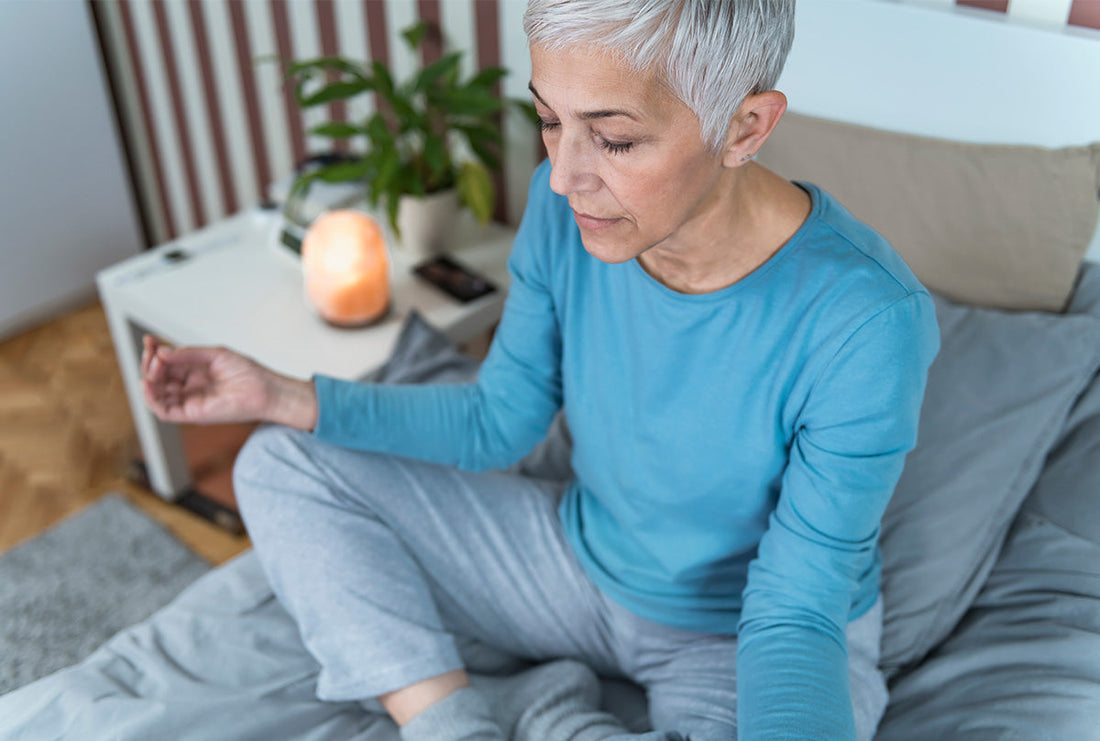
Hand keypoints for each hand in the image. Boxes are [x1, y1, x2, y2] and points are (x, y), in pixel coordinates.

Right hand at [140, 335, 316, 428]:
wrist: (264, 389)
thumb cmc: (246, 372)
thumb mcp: (214, 355)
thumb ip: (188, 354)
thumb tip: (160, 352)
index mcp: (193, 372)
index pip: (165, 363)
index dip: (154, 352)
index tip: (148, 339)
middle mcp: (188, 387)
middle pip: (157, 378)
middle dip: (149, 363)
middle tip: (152, 352)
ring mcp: (189, 401)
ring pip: (156, 394)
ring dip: (148, 379)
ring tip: (154, 365)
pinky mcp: (192, 414)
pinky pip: (164, 411)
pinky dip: (151, 399)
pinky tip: (148, 384)